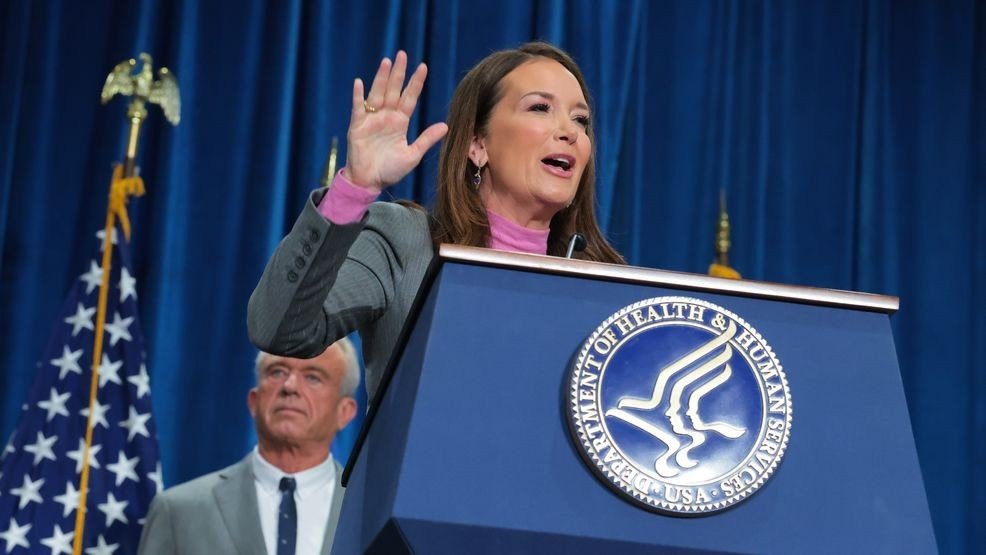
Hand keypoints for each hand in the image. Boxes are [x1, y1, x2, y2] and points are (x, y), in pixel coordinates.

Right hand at [346, 51, 448, 189]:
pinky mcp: (357, 126)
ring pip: (378, 94)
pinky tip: (359, 83)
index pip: (409, 98)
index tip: (423, 67)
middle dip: (398, 72)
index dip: (415, 83)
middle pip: (393, 90)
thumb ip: (427, 139)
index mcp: (400, 123)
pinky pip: (358, 108)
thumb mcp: (413, 155)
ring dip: (381, 78)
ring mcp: (371, 120)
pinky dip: (358, 96)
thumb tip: (446, 126)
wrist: (370, 182)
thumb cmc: (390, 170)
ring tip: (386, 62)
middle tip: (403, 54)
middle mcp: (386, 117)